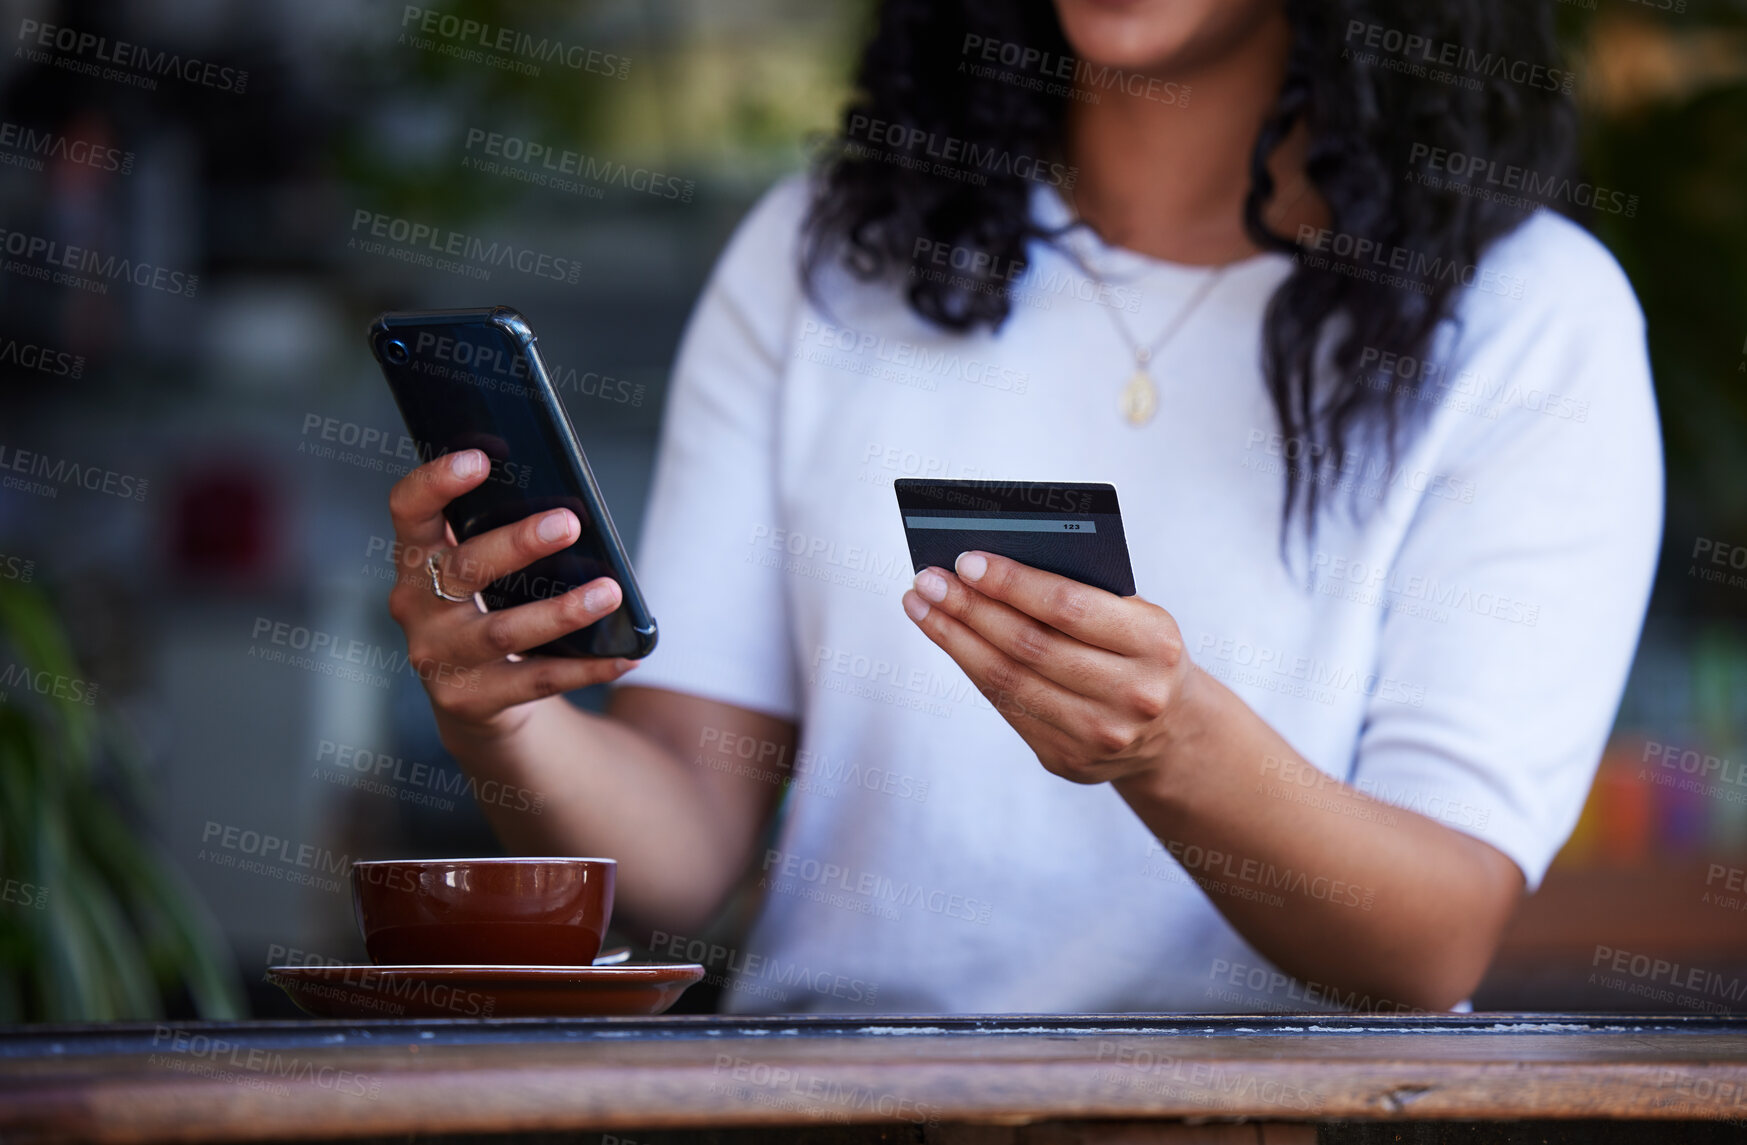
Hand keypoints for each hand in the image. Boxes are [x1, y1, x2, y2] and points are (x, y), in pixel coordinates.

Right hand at [385, 449, 637, 740]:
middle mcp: (415, 605)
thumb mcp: (480, 570)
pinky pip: (536, 680)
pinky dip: (586, 668)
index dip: (436, 482)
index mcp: (416, 558)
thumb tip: (568, 503)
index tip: (479, 459)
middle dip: (518, 543)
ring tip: (610, 592)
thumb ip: (498, 534)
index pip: (409, 511)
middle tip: (570, 523)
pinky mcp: (469, 699)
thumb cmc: (486, 608)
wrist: (472, 697)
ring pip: (504, 631)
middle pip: (465, 568)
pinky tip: (625, 657)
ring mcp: (438, 656)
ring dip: (562, 611)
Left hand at [901, 551, 1201, 784]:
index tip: (966, 560)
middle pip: (1029, 646)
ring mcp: (1100, 734)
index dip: (1012, 584)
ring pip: (1008, 680)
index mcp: (1155, 643)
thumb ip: (1081, 592)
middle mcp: (1133, 694)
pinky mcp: (1068, 759)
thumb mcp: (1136, 615)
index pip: (1069, 608)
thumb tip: (989, 566)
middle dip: (970, 608)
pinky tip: (946, 637)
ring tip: (921, 604)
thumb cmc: (1139, 650)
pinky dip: (970, 666)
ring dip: (955, 638)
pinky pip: (1006, 706)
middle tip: (927, 579)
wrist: (1171, 730)